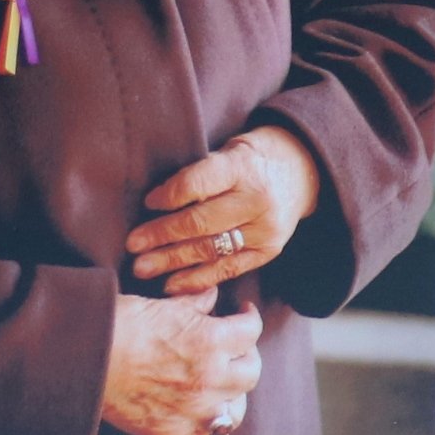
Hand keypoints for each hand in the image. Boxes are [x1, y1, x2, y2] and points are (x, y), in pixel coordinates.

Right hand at [104, 294, 262, 434]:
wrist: (79, 355)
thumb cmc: (117, 324)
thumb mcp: (163, 304)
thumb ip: (195, 302)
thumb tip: (213, 296)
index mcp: (212, 341)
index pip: (251, 331)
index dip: (248, 319)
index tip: (243, 316)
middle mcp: (210, 378)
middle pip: (251, 372)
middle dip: (244, 357)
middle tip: (232, 351)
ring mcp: (193, 410)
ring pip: (235, 411)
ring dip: (230, 397)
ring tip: (218, 387)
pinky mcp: (170, 433)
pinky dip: (200, 428)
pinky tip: (192, 413)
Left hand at [128, 126, 323, 294]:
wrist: (302, 171)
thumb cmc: (251, 160)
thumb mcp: (228, 151)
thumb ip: (199, 175)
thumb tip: (154, 203)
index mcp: (243, 166)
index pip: (196, 185)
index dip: (167, 196)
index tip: (147, 203)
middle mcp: (257, 200)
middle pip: (200, 222)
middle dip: (161, 235)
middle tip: (133, 245)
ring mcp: (265, 229)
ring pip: (210, 249)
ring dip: (172, 261)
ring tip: (143, 268)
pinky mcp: (268, 251)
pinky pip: (227, 269)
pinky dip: (197, 279)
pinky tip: (171, 284)